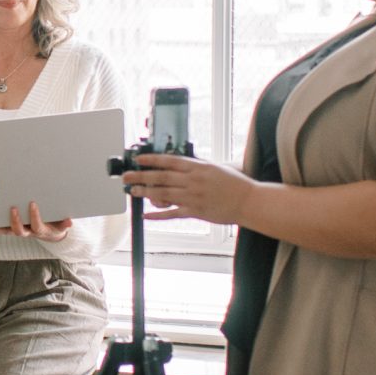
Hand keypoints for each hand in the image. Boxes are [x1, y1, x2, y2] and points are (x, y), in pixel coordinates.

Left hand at [0, 203, 73, 240]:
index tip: (33, 204)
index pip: (36, 225)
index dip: (34, 216)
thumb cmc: (55, 225)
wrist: (51, 233)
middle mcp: (28, 232)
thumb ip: (64, 224)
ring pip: (7, 231)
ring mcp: (19, 231)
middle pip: (19, 231)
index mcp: (40, 230)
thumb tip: (70, 222)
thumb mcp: (61, 225)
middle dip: (15, 221)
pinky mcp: (13, 229)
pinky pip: (2, 230)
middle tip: (12, 208)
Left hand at [121, 155, 250, 224]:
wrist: (249, 201)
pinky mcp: (196, 211)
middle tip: (126, 177)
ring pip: (164, 194)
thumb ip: (197, 167)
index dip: (152, 160)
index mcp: (198, 167)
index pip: (169, 161)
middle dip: (141, 176)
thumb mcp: (216, 168)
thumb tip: (181, 165)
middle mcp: (193, 180)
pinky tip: (146, 215)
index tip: (138, 159)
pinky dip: (158, 215)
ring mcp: (193, 196)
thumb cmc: (236, 183)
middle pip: (161, 177)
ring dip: (146, 193)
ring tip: (132, 192)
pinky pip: (173, 213)